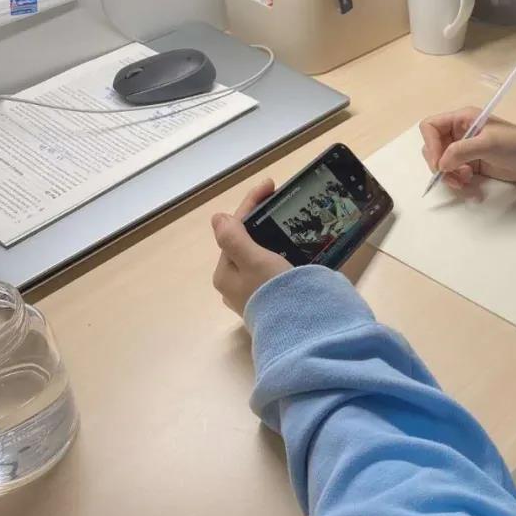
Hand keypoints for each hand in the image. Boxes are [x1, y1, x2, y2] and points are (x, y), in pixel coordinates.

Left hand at [212, 178, 291, 316]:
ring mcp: (250, 295)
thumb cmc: (274, 291)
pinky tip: (289, 247)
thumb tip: (217, 217)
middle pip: (243, 241)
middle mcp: (233, 285)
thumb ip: (233, 238)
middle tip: (279, 200)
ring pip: (255, 255)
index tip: (271, 184)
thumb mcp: (253, 260)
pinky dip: (276, 252)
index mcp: (225, 273)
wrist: (298, 331)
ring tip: (286, 220)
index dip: (251, 203)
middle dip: (259, 220)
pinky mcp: (268, 301)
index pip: (234, 229)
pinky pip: (268, 268)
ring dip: (268, 236)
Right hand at [420, 107, 515, 189]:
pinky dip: (457, 181)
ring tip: (464, 182)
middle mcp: (460, 132)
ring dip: (448, 176)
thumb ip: (462, 151)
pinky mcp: (472, 165)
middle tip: (451, 176)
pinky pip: (454, 174)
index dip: (430, 144)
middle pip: (433, 147)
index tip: (440, 163)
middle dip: (439, 164)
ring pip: (442, 163)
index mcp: (462, 119)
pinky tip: (470, 185)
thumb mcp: (489, 144)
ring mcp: (466, 150)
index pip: (430, 127)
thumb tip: (441, 164)